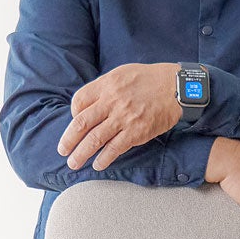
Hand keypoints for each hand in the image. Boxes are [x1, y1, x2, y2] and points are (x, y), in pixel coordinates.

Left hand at [58, 62, 180, 170]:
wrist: (177, 87)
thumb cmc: (149, 79)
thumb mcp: (122, 73)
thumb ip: (105, 87)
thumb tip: (89, 104)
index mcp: (106, 84)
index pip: (79, 101)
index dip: (73, 114)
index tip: (76, 123)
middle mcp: (112, 101)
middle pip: (81, 123)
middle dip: (68, 140)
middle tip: (62, 151)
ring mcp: (124, 118)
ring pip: (95, 139)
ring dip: (81, 154)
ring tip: (74, 163)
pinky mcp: (137, 132)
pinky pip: (115, 148)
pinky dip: (104, 159)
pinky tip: (98, 165)